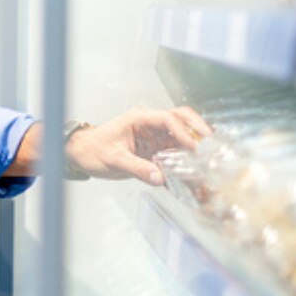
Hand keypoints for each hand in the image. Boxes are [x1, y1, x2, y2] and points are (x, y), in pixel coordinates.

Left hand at [66, 106, 211, 185]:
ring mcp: (154, 135)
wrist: (82, 153)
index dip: (183, 132)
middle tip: (213, 142)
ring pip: (181, 133)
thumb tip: (161, 178)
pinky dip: (186, 158)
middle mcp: (149, 123)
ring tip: (210, 157)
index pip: (167, 119)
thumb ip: (138, 169)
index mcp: (139, 118)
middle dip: (198, 127)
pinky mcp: (154, 148)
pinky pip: (174, 150)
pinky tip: (195, 170)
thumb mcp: (114, 160)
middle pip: (180, 117)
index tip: (194, 148)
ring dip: (195, 143)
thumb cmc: (94, 150)